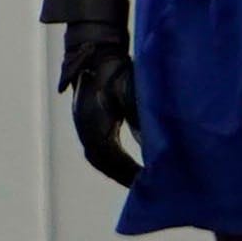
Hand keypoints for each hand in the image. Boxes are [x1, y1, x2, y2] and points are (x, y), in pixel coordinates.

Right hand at [40, 0, 141, 185]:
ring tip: (140, 182)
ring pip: (102, 158)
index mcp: (94, 124)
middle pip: (106, 163)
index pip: (112, 158)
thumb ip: (141, 117)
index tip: (149, 181)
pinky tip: (130, 168)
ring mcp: (84, 127)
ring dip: (119, 170)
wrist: (93, 52)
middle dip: (126, 176)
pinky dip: (115, 161)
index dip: (131, 172)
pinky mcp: (89, 124)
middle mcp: (85, 130)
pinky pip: (101, 150)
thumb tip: (157, 142)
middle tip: (147, 188)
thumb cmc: (114, 69)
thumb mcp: (131, 93)